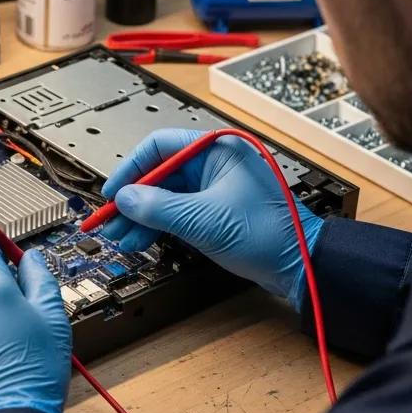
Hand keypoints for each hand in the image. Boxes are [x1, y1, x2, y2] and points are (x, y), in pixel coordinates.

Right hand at [100, 129, 323, 305]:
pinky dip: (158, 225)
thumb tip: (125, 199)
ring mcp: (214, 187)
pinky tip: (140, 239)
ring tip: (121, 236)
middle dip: (133, 199)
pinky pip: (177, 211)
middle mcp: (214, 163)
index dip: (130, 169)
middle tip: (109, 219)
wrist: (301, 266)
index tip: (112, 191)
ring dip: (141, 216)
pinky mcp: (215, 210)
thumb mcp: (204, 220)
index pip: (159, 146)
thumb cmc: (270, 234)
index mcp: (216, 149)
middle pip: (159, 173)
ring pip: (165, 196)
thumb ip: (158, 208)